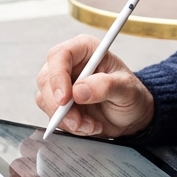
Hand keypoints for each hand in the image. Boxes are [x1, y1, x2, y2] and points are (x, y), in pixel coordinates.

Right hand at [35, 34, 153, 136]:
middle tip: (78, 121)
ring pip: (45, 99)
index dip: (58, 76)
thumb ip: (106, 86)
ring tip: (91, 125)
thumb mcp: (127, 89)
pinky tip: (88, 126)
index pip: (60, 56)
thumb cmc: (131, 95)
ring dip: (66, 119)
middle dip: (59, 105)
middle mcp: (70, 64)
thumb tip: (79, 91)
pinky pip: (52, 115)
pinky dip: (69, 126)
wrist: (131, 115)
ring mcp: (62, 84)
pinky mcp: (59, 103)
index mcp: (85, 49)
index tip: (65, 99)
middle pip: (47, 79)